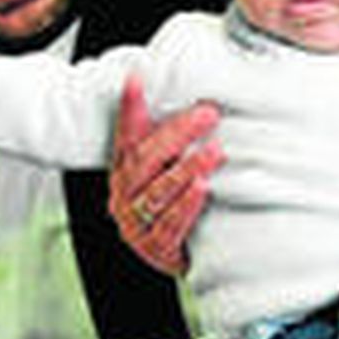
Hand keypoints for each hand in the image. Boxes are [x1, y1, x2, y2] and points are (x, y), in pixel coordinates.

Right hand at [108, 74, 222, 275]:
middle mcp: (123, 196)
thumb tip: (179, 95)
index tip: (136, 79)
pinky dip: (187, 206)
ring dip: (188, 168)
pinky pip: (169, 226)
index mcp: (123, 173)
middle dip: (177, 135)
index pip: (125, 136)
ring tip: (214, 151)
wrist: (179, 259)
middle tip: (208, 115)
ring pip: (158, 192)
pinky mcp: (155, 249)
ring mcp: (136, 225)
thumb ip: (166, 139)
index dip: (129, 108)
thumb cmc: (171, 207)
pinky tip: (203, 188)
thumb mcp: (165, 171)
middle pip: (146, 161)